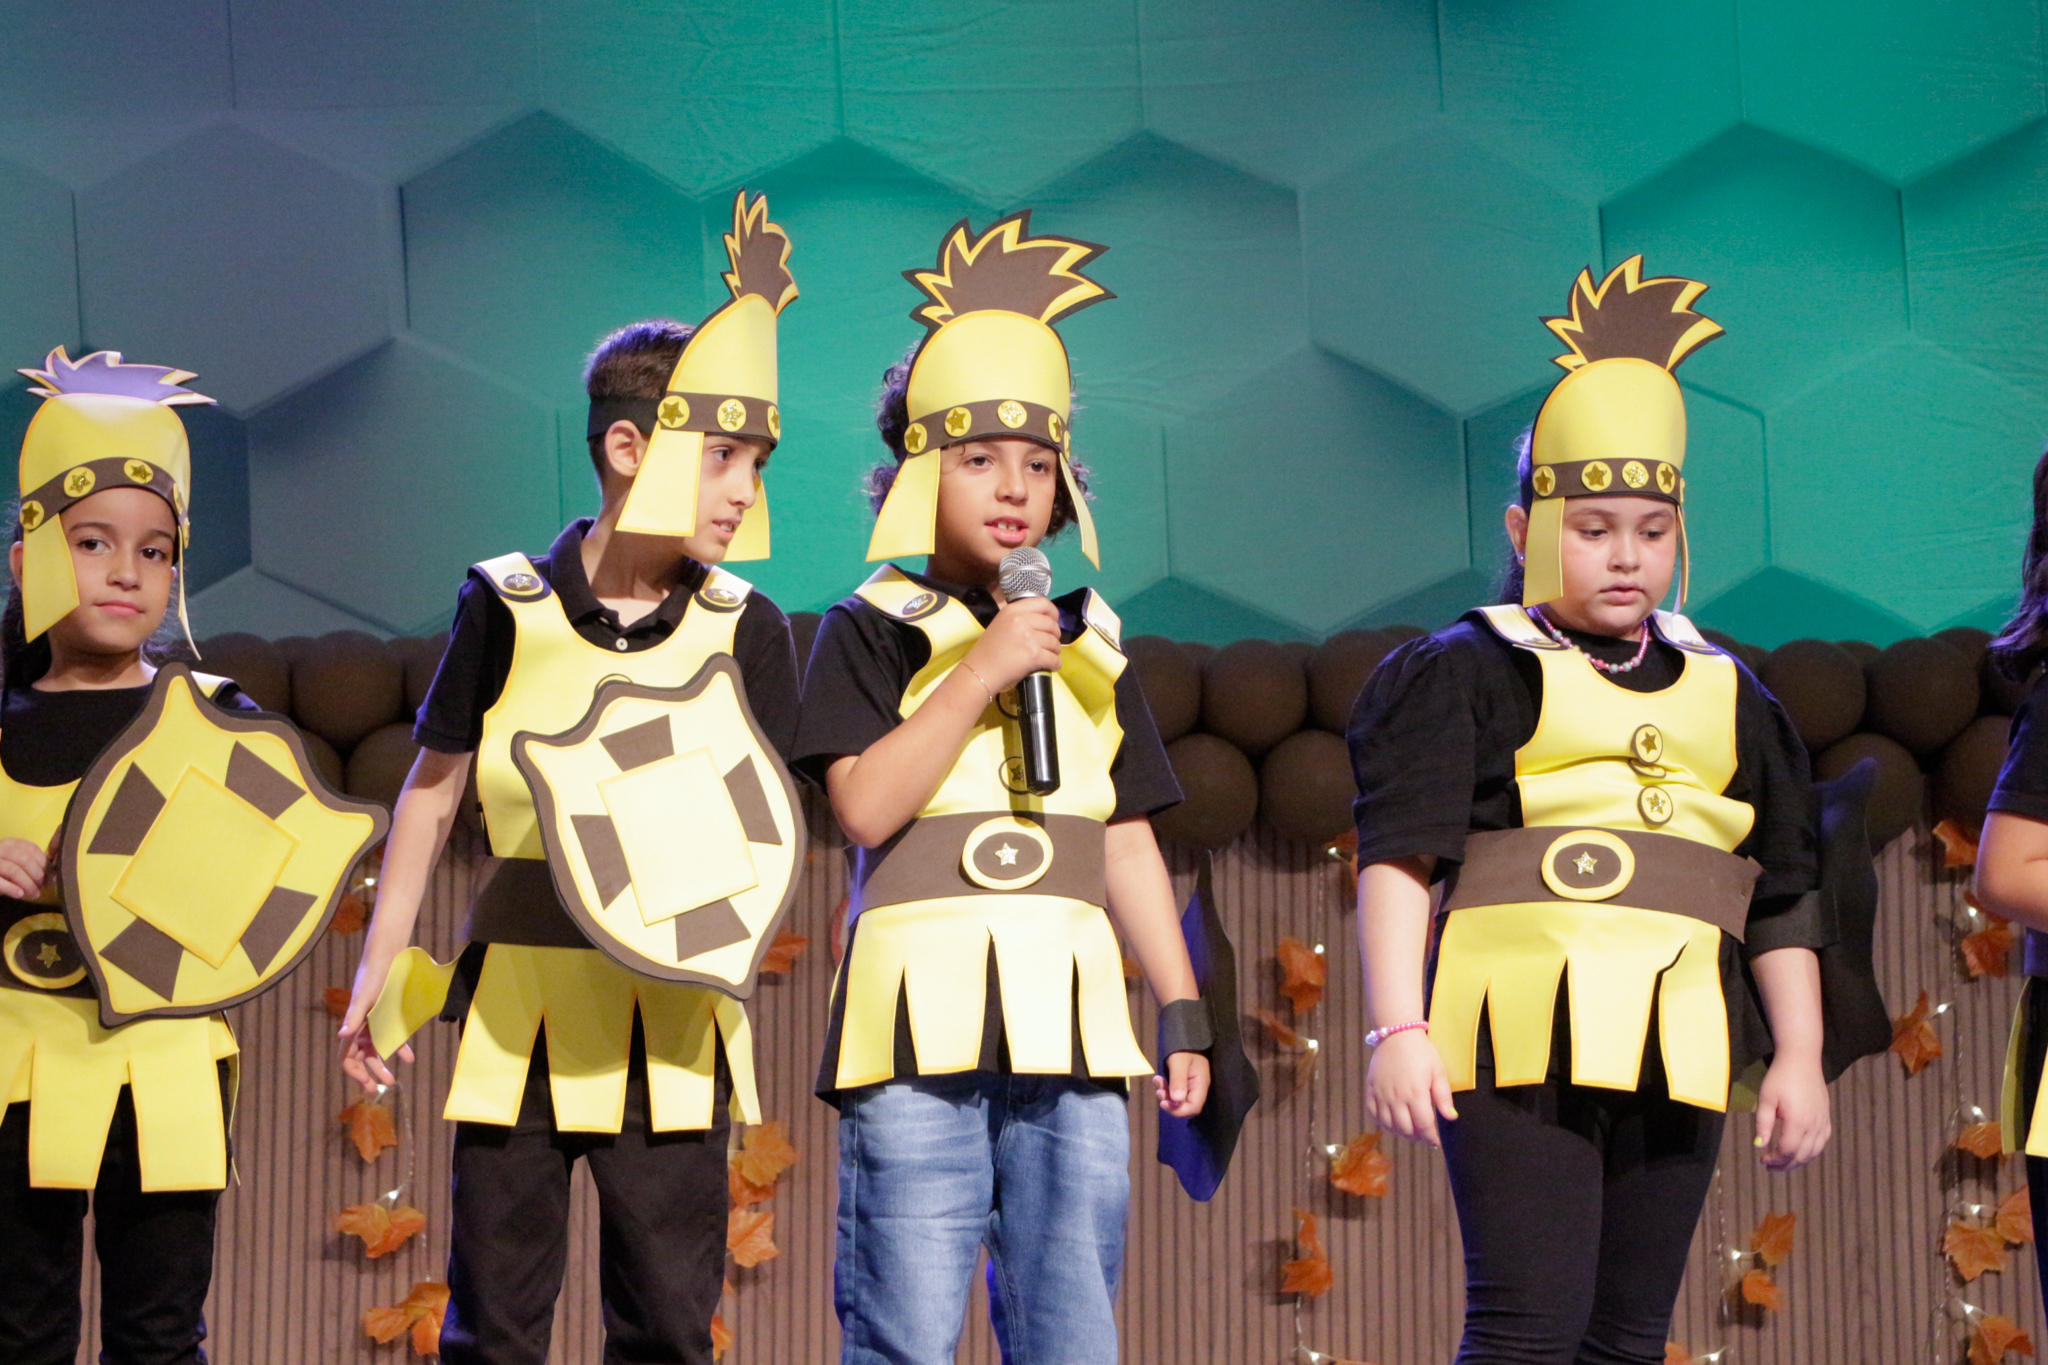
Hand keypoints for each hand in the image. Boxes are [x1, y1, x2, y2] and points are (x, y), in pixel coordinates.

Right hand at [0, 837, 49, 899]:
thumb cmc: (4, 874)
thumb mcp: (17, 865)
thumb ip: (31, 866)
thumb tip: (53, 875)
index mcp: (9, 843)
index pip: (31, 849)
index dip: (44, 863)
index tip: (51, 877)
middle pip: (24, 859)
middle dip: (38, 875)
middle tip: (43, 887)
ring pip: (13, 870)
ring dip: (28, 884)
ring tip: (35, 894)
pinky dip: (11, 888)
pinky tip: (20, 894)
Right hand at [336, 946, 412, 1093]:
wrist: (388, 957)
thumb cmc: (372, 976)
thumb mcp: (364, 997)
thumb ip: (354, 1017)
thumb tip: (342, 1035)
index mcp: (353, 1026)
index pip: (347, 1057)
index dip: (354, 1072)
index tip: (366, 1082)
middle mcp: (362, 1028)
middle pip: (362, 1058)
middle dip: (369, 1074)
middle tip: (379, 1088)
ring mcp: (375, 1024)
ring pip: (377, 1051)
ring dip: (383, 1066)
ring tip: (392, 1081)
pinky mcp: (389, 1017)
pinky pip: (393, 1038)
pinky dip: (400, 1049)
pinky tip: (410, 1058)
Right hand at [961, 596, 1061, 693]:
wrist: (979, 671)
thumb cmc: (988, 651)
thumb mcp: (1000, 624)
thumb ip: (1019, 618)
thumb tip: (1043, 621)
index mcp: (1012, 610)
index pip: (1042, 602)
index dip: (1053, 612)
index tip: (1053, 620)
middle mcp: (1021, 620)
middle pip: (1051, 624)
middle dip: (1055, 635)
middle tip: (1051, 643)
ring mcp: (1028, 637)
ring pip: (1054, 642)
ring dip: (1055, 650)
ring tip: (1050, 655)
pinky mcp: (1033, 654)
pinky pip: (1053, 658)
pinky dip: (1055, 664)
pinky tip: (1052, 666)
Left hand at [1153, 1051, 1210, 1117]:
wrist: (1185, 1035)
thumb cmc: (1184, 1048)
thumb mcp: (1179, 1062)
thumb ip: (1178, 1080)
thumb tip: (1176, 1100)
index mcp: (1201, 1084)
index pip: (1193, 1107)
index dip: (1179, 1110)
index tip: (1164, 1103)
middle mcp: (1197, 1088)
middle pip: (1185, 1106)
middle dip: (1170, 1103)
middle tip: (1158, 1091)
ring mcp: (1190, 1086)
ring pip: (1178, 1100)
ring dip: (1165, 1094)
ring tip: (1157, 1081)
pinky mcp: (1183, 1083)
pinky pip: (1174, 1092)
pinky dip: (1165, 1088)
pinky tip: (1158, 1079)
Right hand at [1365, 1028, 1456, 1146]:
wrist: (1397, 1035)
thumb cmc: (1421, 1052)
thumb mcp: (1438, 1071)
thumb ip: (1443, 1097)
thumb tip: (1451, 1118)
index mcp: (1416, 1094)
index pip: (1424, 1126)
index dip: (1431, 1138)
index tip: (1436, 1142)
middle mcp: (1396, 1098)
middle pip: (1406, 1130)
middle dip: (1417, 1137)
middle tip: (1424, 1135)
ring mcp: (1381, 1095)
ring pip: (1389, 1125)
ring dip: (1401, 1132)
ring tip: (1410, 1130)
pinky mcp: (1370, 1090)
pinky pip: (1374, 1115)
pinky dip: (1383, 1123)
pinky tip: (1392, 1121)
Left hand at [1753, 1055, 1829, 1170]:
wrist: (1802, 1060)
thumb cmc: (1780, 1077)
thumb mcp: (1766, 1098)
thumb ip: (1763, 1123)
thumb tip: (1759, 1145)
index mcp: (1798, 1121)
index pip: (1787, 1150)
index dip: (1775, 1159)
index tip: (1762, 1160)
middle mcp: (1814, 1125)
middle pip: (1801, 1155)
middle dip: (1785, 1165)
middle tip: (1770, 1166)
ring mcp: (1822, 1122)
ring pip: (1814, 1151)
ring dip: (1799, 1161)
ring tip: (1784, 1163)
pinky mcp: (1826, 1117)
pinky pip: (1822, 1142)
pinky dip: (1812, 1152)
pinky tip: (1801, 1152)